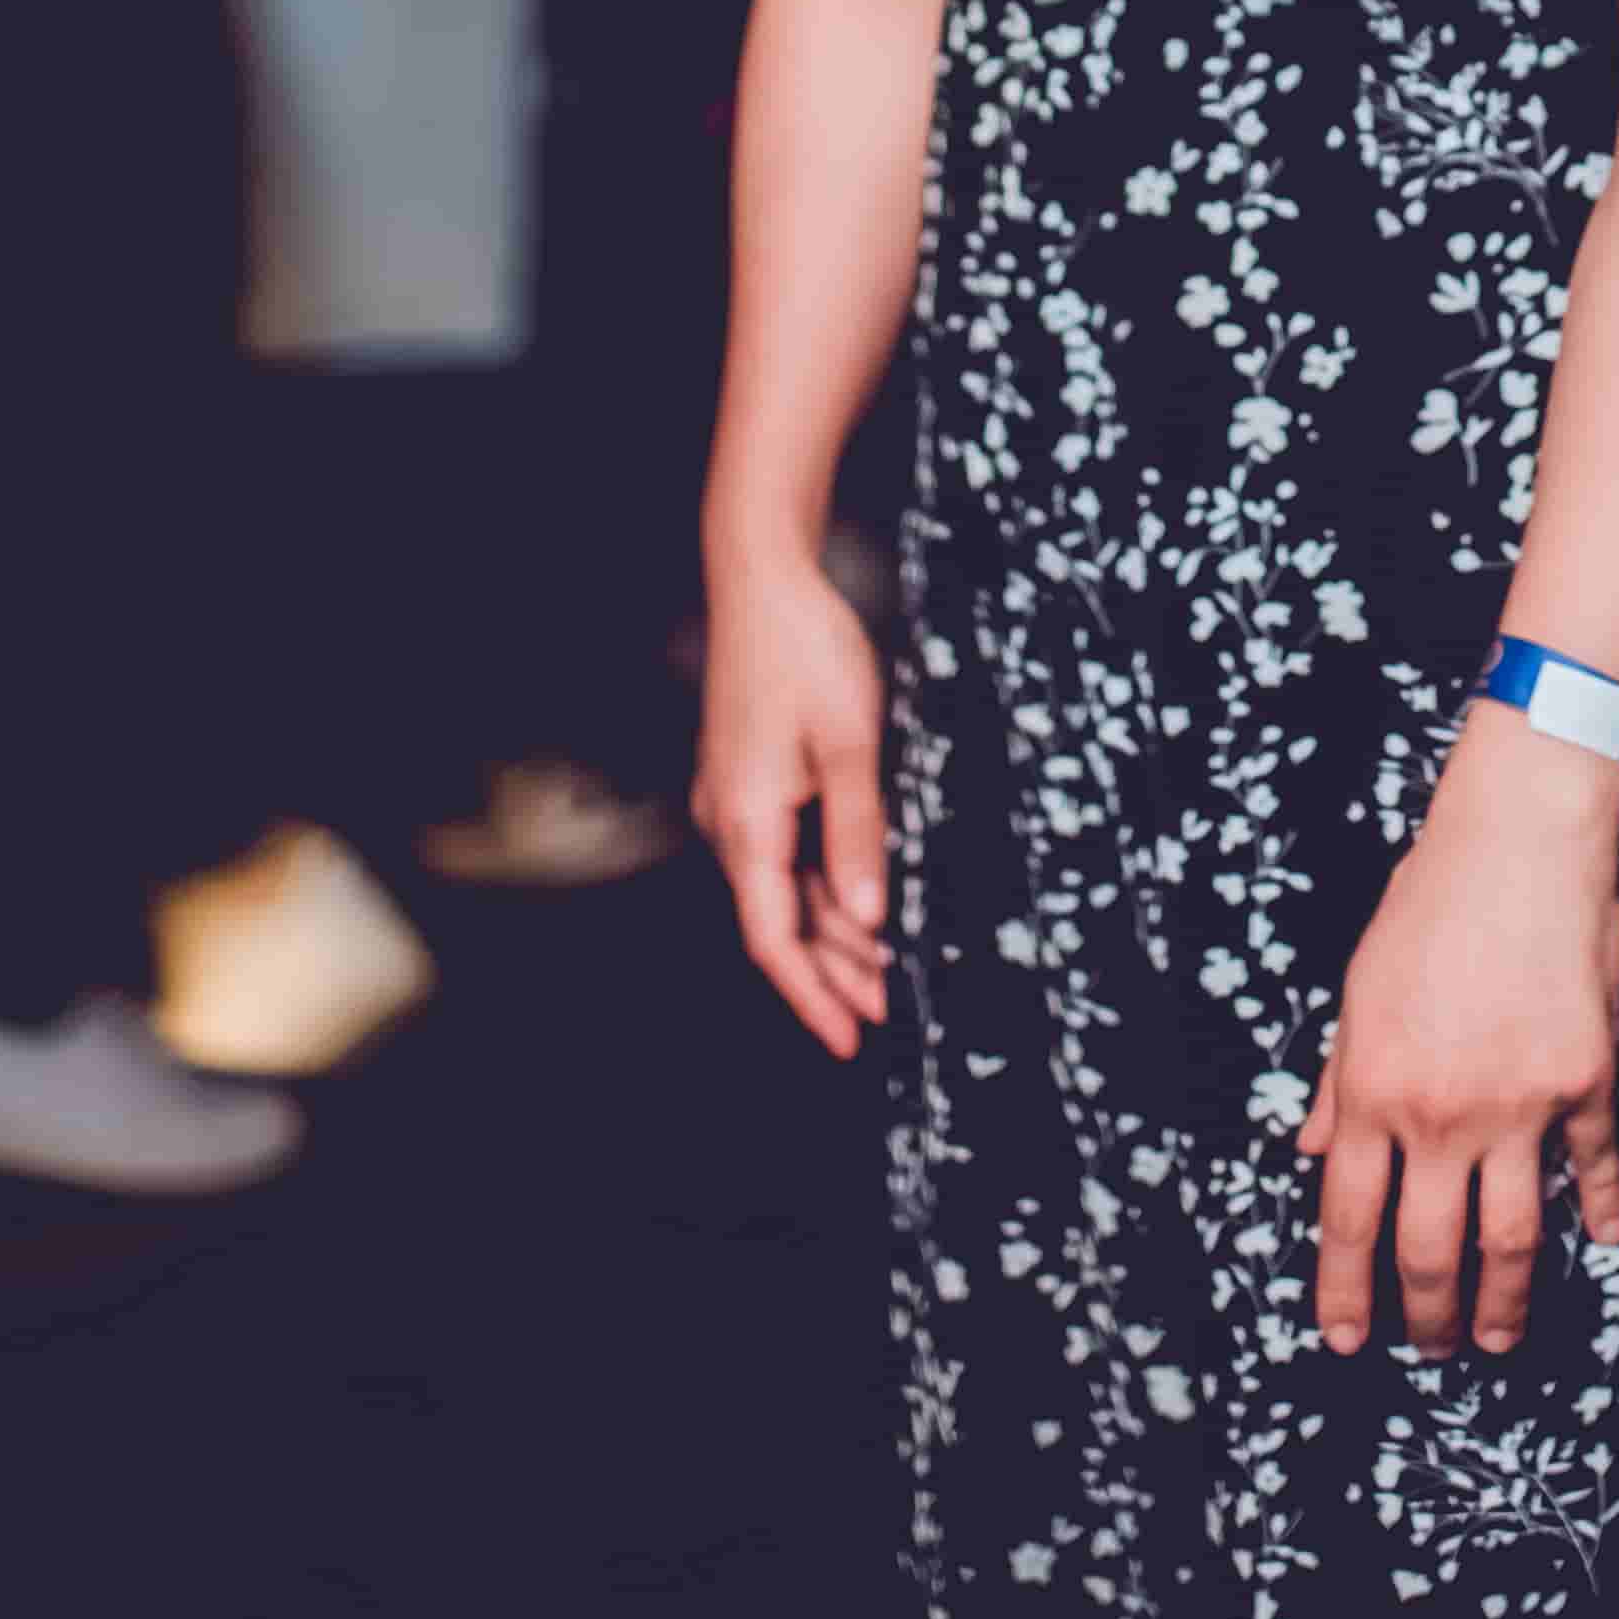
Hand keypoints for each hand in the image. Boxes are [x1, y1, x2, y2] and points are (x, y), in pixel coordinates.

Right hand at [695, 524, 892, 1054]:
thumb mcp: (850, 744)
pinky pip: (786, 849)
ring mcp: (736, 800)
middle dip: (832, 973)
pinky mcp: (750, 777)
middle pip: (780, 921)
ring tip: (888, 968)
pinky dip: (825, 879)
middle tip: (889, 1011)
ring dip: (833, 928)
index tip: (849, 1040)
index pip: (773, 939)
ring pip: (785, 886)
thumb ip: (859, 832)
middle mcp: (730, 822)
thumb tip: (868, 918)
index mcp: (747, 824)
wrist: (762, 579)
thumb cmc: (806, 653)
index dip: (811, 997)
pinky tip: (862, 896)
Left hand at [1296, 727, 1618, 1357]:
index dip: (1344, 1288)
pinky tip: (1607, 1241)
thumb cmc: (1429, 903)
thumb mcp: (1358, 991)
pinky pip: (1596, 1166)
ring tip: (1500, 1338)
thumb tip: (1308, 1150)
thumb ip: (1338, 1082)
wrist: (1519, 840)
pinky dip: (1605, 1210)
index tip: (1344, 1338)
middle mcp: (1443, 1114)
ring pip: (1512, 1238)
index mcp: (1377, 1090)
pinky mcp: (1586, 1083)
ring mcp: (1521, 1105)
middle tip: (1429, 1349)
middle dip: (1424, 1315)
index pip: (1348, 1218)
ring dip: (1505, 1301)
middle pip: (1429, 1249)